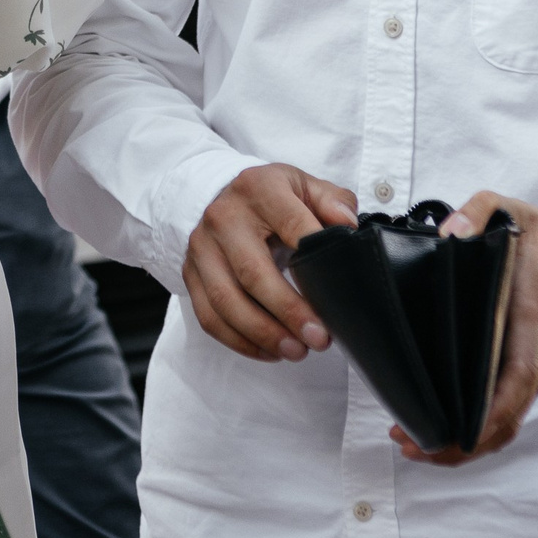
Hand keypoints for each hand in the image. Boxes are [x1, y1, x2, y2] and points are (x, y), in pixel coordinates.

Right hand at [182, 164, 357, 361]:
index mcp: (258, 188)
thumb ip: (332, 202)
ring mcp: (202, 248)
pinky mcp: (190, 274)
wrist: (220, 195)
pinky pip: (209, 317)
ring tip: (297, 351)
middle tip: (318, 338)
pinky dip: (240, 342)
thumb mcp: (304, 186)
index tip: (334, 291)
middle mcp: (223, 217)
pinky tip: (270, 351)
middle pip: (252, 273)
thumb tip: (347, 226)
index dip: (313, 255)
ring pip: (226, 301)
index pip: (290, 223)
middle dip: (288, 312)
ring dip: (263, 334)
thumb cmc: (271, 197)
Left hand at [393, 194, 537, 465]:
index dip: (489, 415)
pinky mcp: (535, 372)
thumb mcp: (512, 209)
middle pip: (509, 418)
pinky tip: (441, 429)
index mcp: (534, 316)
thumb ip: (478, 212)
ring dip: (464, 442)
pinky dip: (479, 429)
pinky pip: (510, 411)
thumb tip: (450, 232)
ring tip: (412, 442)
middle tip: (406, 442)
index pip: (517, 379)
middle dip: (460, 443)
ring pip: (509, 422)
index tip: (455, 436)